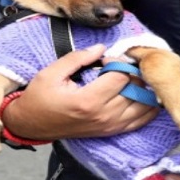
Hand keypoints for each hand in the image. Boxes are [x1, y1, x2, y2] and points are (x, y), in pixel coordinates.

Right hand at [0, 43, 158, 139]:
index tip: (107, 59)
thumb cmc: (39, 98)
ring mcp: (109, 126)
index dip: (119, 62)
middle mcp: (103, 116)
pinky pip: (140, 121)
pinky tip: (146, 95)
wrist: (31, 125)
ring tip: (136, 77)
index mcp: (88, 100)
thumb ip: (78, 58)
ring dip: (145, 89)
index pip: (121, 77)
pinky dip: (148, 108)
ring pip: (143, 106)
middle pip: (136, 90)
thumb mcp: (51, 73)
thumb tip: (101, 48)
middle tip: (124, 65)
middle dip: (134, 74)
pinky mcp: (111, 131)